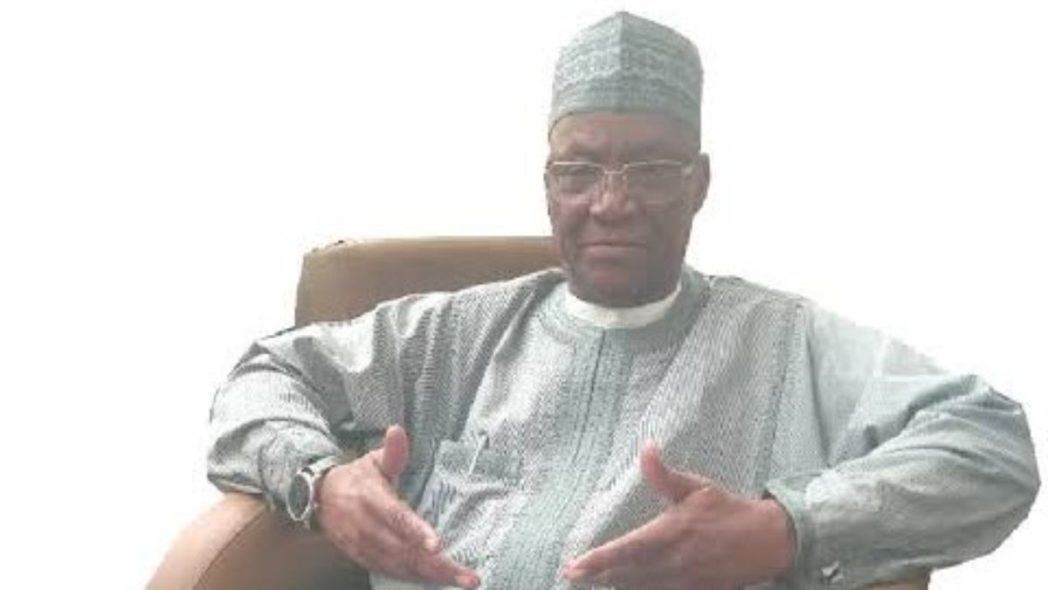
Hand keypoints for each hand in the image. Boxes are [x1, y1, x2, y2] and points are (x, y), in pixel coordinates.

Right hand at [316, 424, 479, 588]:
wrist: (319, 499)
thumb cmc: (356, 478)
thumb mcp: (372, 460)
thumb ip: (391, 451)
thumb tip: (398, 430)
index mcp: (371, 499)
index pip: (395, 518)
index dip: (415, 532)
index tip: (437, 544)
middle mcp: (366, 527)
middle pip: (403, 550)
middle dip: (436, 565)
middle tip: (467, 576)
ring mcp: (363, 546)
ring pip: (399, 566)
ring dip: (429, 576)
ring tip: (459, 580)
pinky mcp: (362, 559)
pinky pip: (390, 573)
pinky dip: (413, 578)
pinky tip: (436, 580)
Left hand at [563, 441, 793, 589]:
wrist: (768, 541)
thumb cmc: (729, 510)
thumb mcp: (696, 487)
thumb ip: (664, 474)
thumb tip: (645, 448)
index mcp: (672, 532)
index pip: (627, 549)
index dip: (599, 559)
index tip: (575, 565)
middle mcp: (674, 561)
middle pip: (626, 575)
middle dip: (599, 576)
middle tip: (573, 574)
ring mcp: (684, 581)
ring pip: (641, 588)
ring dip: (616, 585)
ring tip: (593, 581)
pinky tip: (626, 587)